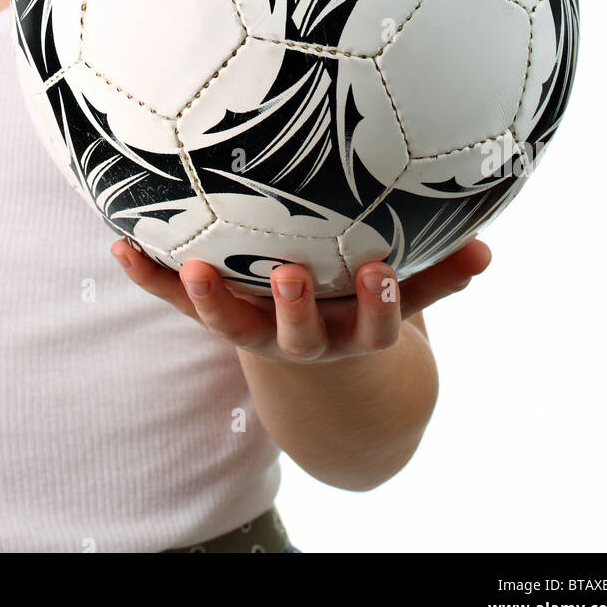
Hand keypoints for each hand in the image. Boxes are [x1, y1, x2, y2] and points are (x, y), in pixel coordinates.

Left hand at [110, 236, 491, 365]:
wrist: (313, 362)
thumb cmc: (361, 306)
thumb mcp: (402, 296)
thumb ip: (440, 274)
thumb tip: (489, 247)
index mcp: (354, 330)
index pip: (375, 322)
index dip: (379, 302)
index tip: (379, 269)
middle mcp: (303, 338)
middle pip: (296, 334)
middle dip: (295, 306)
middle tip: (289, 275)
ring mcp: (253, 328)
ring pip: (229, 323)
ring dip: (209, 298)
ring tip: (191, 266)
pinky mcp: (214, 312)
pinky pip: (177, 300)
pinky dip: (148, 275)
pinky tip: (118, 244)